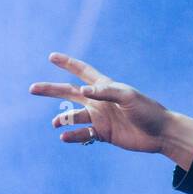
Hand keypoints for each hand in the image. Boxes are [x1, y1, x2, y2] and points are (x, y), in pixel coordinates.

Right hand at [30, 52, 184, 156]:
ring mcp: (100, 117)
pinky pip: (82, 134)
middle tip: (32, 88)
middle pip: (70, 93)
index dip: (68, 64)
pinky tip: (64, 137)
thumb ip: (105, 92)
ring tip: (56, 123)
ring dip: (63, 118)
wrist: (160, 134)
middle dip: (51, 90)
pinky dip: (73, 136)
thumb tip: (82, 91)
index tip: (52, 56)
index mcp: (106, 87)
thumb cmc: (147, 110)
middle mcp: (99, 101)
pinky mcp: (103, 133)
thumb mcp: (128, 97)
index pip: (83, 72)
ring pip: (74, 116)